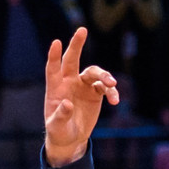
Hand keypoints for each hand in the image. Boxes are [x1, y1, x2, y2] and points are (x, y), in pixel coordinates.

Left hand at [42, 29, 119, 167]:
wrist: (71, 138)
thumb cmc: (59, 131)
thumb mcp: (56, 126)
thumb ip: (61, 115)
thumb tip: (68, 104)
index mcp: (55, 87)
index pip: (53, 68)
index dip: (54, 56)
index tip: (56, 42)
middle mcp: (69, 82)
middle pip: (73, 59)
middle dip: (77, 44)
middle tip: (82, 30)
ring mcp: (83, 86)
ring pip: (94, 73)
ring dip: (104, 76)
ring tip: (112, 84)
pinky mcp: (96, 93)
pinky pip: (106, 88)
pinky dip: (112, 92)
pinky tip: (115, 101)